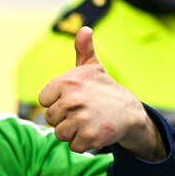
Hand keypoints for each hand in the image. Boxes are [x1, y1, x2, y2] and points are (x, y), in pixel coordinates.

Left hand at [37, 27, 163, 160]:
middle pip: (50, 119)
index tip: (73, 99)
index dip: (57, 102)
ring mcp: (80, 120)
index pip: (44, 101)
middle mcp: (72, 100)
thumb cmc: (105, 89)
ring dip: (72, 131)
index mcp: (66, 82)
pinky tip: (94, 131)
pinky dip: (82, 143)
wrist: (130, 112)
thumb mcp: (93, 68)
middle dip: (64, 118)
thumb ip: (83, 50)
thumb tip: (84, 29)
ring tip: (88, 121)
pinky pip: (72, 146)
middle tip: (83, 112)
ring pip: (60, 134)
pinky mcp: (89, 138)